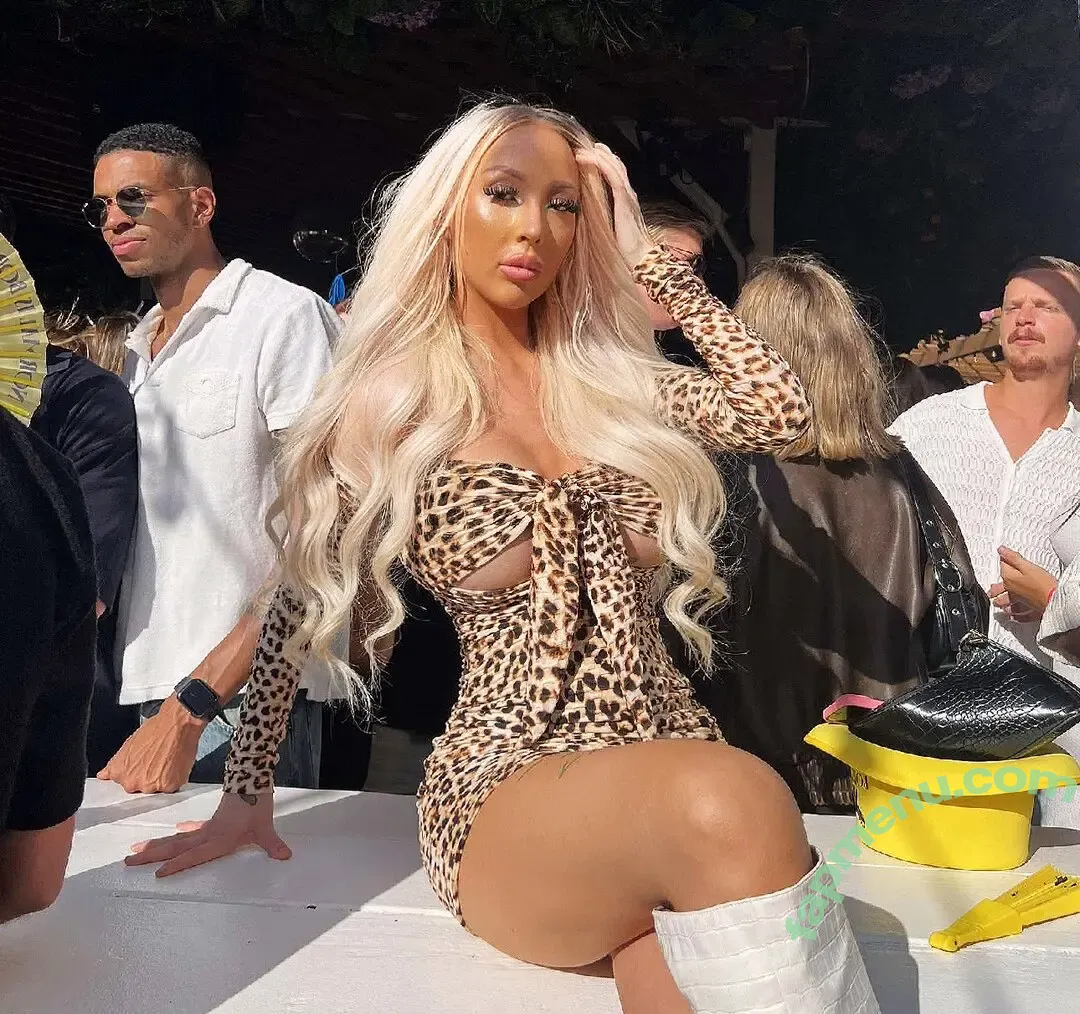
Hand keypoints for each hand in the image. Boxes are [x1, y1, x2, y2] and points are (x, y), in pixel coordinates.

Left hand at [97, 696, 203, 792]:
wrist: (177, 725)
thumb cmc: (156, 730)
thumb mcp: (128, 745)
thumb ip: (114, 765)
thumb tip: (104, 775)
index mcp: (119, 773)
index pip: (121, 784)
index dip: (133, 774)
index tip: (139, 768)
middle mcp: (132, 782)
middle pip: (139, 788)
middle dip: (146, 778)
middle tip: (155, 762)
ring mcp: (151, 786)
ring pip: (155, 790)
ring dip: (160, 780)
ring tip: (166, 761)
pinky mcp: (169, 787)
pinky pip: (171, 789)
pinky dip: (173, 780)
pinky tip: (174, 765)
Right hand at [125, 791, 289, 877]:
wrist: (252, 779)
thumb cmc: (257, 804)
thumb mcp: (265, 826)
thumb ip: (272, 844)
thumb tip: (285, 857)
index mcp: (218, 839)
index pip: (194, 855)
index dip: (178, 865)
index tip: (157, 874)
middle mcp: (208, 834)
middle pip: (175, 847)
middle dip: (152, 855)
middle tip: (127, 861)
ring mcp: (208, 827)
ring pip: (177, 839)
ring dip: (158, 844)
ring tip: (136, 849)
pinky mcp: (213, 819)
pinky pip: (193, 829)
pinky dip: (184, 830)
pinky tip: (176, 829)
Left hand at [576, 143, 649, 267]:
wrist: (640, 259)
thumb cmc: (626, 251)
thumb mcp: (612, 232)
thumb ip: (605, 222)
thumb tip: (590, 222)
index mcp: (626, 202)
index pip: (615, 176)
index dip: (604, 164)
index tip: (589, 157)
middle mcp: (629, 195)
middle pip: (616, 167)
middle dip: (601, 155)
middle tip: (585, 147)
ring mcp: (628, 195)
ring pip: (614, 167)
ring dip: (598, 156)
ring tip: (583, 150)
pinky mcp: (624, 199)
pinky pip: (613, 175)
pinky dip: (601, 164)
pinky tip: (589, 158)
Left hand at [993, 546, 1057, 621]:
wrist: (1055, 599)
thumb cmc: (1043, 583)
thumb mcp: (1027, 566)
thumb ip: (1013, 558)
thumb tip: (1001, 550)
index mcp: (1010, 580)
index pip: (1003, 568)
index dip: (1004, 561)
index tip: (1003, 558)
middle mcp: (1012, 593)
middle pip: (1000, 591)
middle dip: (994, 590)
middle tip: (990, 591)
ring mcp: (1020, 603)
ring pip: (1007, 605)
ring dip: (1002, 604)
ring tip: (997, 604)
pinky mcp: (1031, 611)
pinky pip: (1021, 617)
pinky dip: (1016, 617)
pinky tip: (1014, 617)